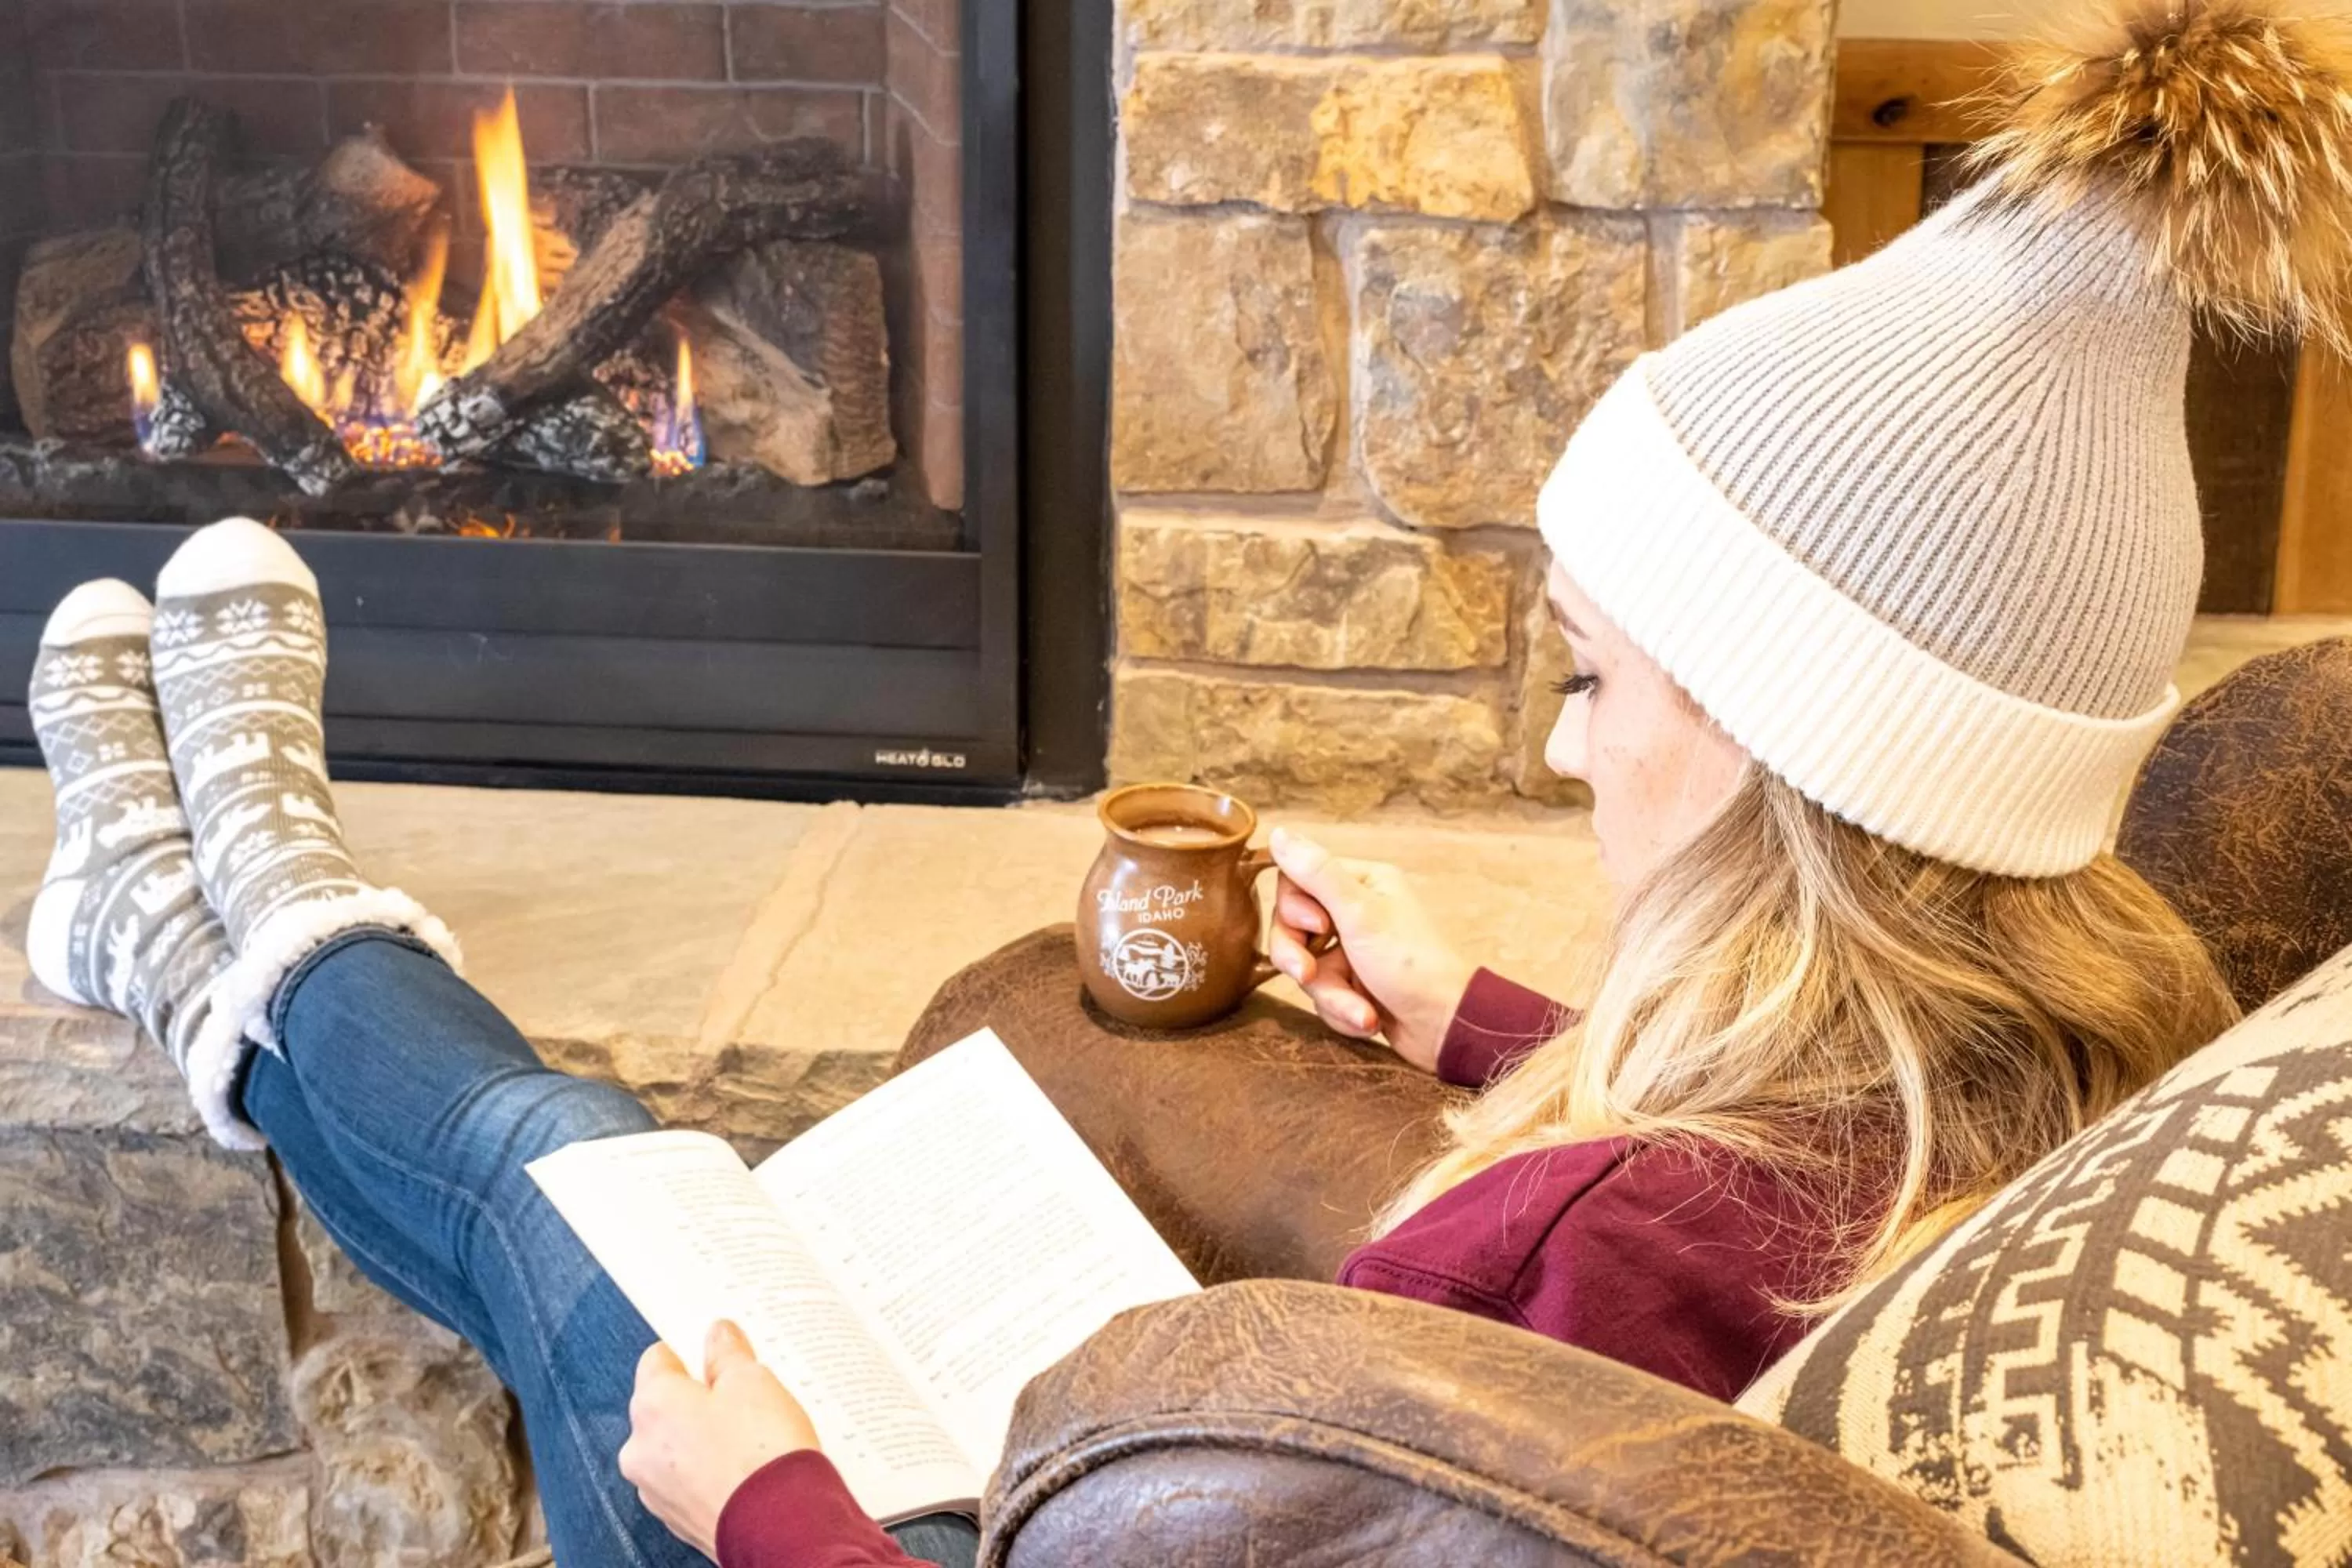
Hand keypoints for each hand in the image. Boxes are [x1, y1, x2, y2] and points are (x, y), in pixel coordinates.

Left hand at [620, 1320, 822, 1556]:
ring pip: (676, 1446)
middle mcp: (641, 1448)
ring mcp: (656, 1489)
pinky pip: (689, 1480)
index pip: (658, 1359)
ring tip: (751, 1436)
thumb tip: (718, 1335)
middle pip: (665, 1405)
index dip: (691, 1351)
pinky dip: (710, 1471)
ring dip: (704, 1437)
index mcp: (652, 1404)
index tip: (718, 1352)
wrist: (779, 1526)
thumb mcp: (752, 1381)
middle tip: (744, 1395)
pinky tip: (746, 1467)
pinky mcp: (677, 1518)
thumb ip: (728, 1353)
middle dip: (700, 1398)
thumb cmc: (761, 1452)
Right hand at [1266, 827, 1475, 1072]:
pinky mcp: (1353, 983)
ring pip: (1306, 968)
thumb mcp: (1360, 914)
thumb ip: (1317, 873)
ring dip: (1331, 995)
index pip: (1295, 882)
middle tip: (1309, 975)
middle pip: (1292, 927)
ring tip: (1362, 1012)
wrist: (1446, 1027)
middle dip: (1300, 959)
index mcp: (1362, 882)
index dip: (1294, 910)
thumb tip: (1278, 833)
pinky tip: (1370, 1020)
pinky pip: (1323, 994)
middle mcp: (1356, 911)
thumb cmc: (1412, 965)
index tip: (1319, 928)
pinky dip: (1342, 1011)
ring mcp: (1352, 949)